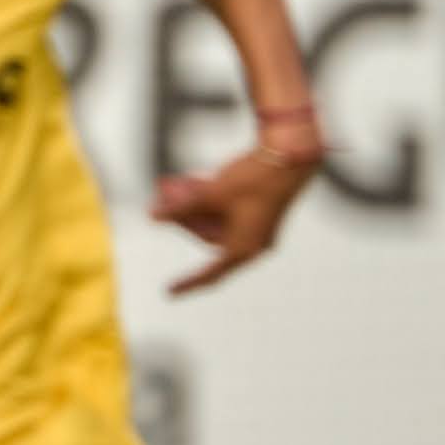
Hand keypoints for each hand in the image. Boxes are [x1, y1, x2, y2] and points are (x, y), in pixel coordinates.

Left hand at [152, 123, 321, 292]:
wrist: (291, 151)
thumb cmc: (254, 177)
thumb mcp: (211, 194)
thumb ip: (181, 207)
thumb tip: (153, 217)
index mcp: (245, 247)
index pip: (211, 273)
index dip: (189, 282)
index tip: (169, 292)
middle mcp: (254, 241)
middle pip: (207, 236)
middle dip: (183, 217)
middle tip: (160, 200)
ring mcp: (258, 224)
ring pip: (215, 220)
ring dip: (192, 204)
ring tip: (169, 185)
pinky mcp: (258, 208)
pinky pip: (226, 210)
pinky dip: (208, 199)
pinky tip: (188, 182)